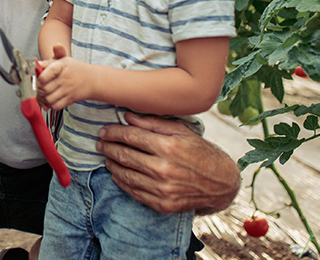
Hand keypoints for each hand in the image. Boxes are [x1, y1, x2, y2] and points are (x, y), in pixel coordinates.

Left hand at [37, 45, 87, 110]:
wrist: (94, 80)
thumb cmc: (76, 69)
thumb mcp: (64, 60)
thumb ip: (49, 62)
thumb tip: (37, 63)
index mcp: (61, 66)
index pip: (44, 75)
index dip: (38, 79)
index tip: (38, 79)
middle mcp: (64, 78)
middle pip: (44, 89)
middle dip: (38, 90)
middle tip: (39, 88)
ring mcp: (68, 90)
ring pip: (48, 99)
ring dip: (43, 98)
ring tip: (44, 95)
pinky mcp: (70, 99)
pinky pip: (56, 106)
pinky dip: (51, 105)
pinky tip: (51, 100)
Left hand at [97, 112, 239, 214]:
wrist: (220, 182)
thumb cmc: (199, 151)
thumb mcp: (180, 131)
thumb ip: (152, 123)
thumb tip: (127, 115)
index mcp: (168, 146)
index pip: (130, 137)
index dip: (113, 132)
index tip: (103, 131)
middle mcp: (164, 168)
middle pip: (125, 156)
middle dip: (108, 148)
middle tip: (99, 143)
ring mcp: (163, 189)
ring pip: (126, 175)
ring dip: (112, 165)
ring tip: (107, 158)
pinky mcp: (163, 204)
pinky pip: (134, 192)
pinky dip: (122, 182)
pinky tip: (117, 174)